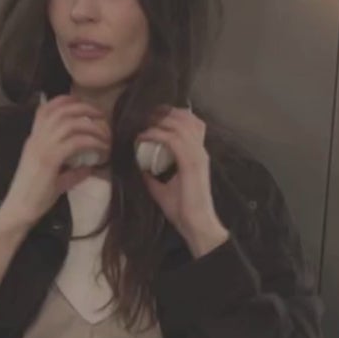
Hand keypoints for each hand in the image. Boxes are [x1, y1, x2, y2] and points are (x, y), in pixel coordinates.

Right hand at [1, 96, 110, 226]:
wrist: (19, 209)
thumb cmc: (34, 196)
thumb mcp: (55, 179)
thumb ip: (71, 171)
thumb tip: (89, 167)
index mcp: (34, 139)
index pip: (46, 108)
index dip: (66, 100)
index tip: (84, 104)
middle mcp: (36, 138)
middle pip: (61, 110)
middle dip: (84, 107)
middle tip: (100, 114)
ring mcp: (42, 147)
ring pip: (70, 123)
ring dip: (91, 125)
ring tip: (104, 133)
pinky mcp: (50, 159)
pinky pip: (75, 142)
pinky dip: (91, 142)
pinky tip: (101, 149)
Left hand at [138, 107, 229, 256]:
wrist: (196, 224)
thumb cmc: (182, 209)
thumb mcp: (162, 189)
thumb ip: (152, 177)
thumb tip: (139, 168)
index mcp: (196, 155)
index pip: (190, 124)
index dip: (172, 115)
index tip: (150, 116)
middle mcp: (199, 151)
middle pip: (186, 118)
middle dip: (164, 112)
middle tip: (144, 114)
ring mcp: (197, 155)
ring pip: (180, 124)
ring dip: (159, 121)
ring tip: (142, 123)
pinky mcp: (192, 162)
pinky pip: (173, 140)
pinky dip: (156, 134)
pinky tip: (143, 137)